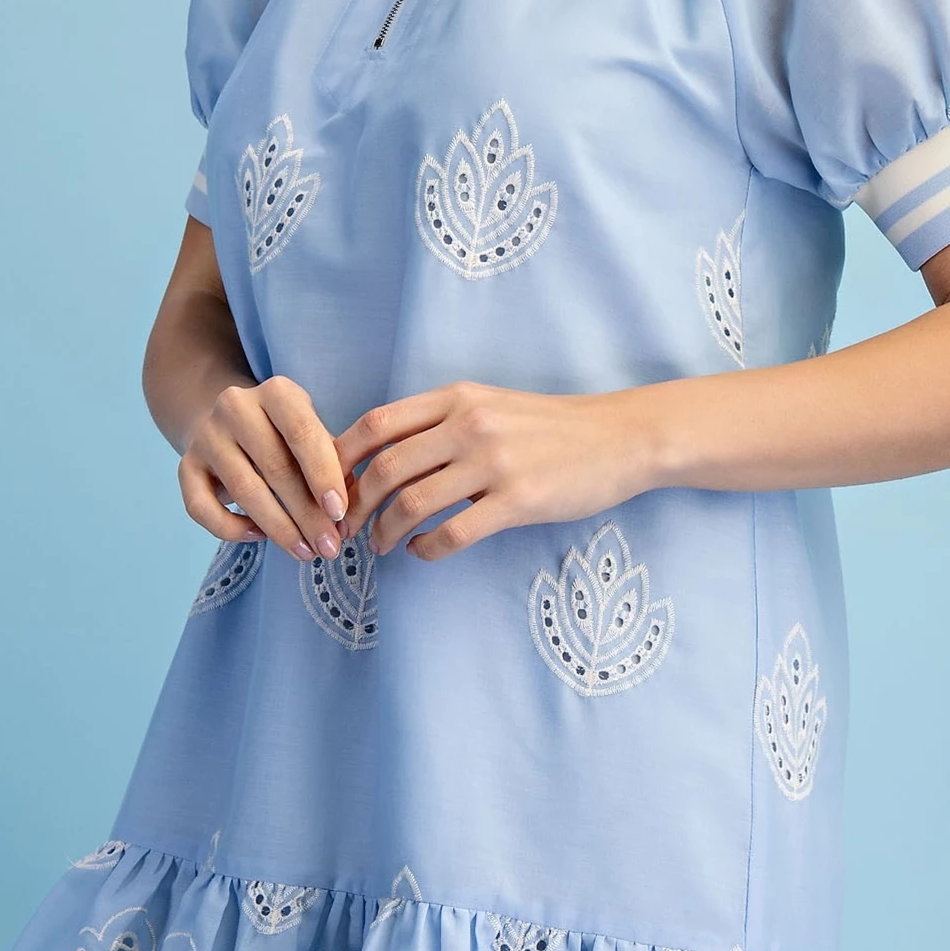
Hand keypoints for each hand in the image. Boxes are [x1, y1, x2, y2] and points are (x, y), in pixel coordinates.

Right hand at [177, 374, 349, 563]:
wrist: (225, 422)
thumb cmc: (284, 434)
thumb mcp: (312, 432)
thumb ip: (333, 462)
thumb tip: (348, 509)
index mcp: (276, 392)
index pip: (303, 433)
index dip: (323, 475)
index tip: (339, 513)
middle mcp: (235, 407)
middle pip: (275, 467)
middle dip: (307, 514)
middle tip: (329, 546)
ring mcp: (206, 436)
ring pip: (243, 490)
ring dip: (278, 528)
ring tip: (305, 552)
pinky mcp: (184, 465)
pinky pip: (202, 508)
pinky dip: (231, 529)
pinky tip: (258, 537)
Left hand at [334, 379, 654, 560]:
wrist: (618, 438)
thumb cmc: (549, 427)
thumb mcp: (489, 404)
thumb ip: (439, 421)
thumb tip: (379, 454)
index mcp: (456, 398)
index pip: (376, 424)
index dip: (340, 459)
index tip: (331, 486)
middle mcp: (469, 424)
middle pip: (385, 468)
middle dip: (356, 506)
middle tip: (349, 528)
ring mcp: (494, 463)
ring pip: (412, 503)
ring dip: (386, 532)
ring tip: (383, 545)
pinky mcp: (518, 501)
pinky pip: (454, 533)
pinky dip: (427, 549)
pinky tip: (424, 552)